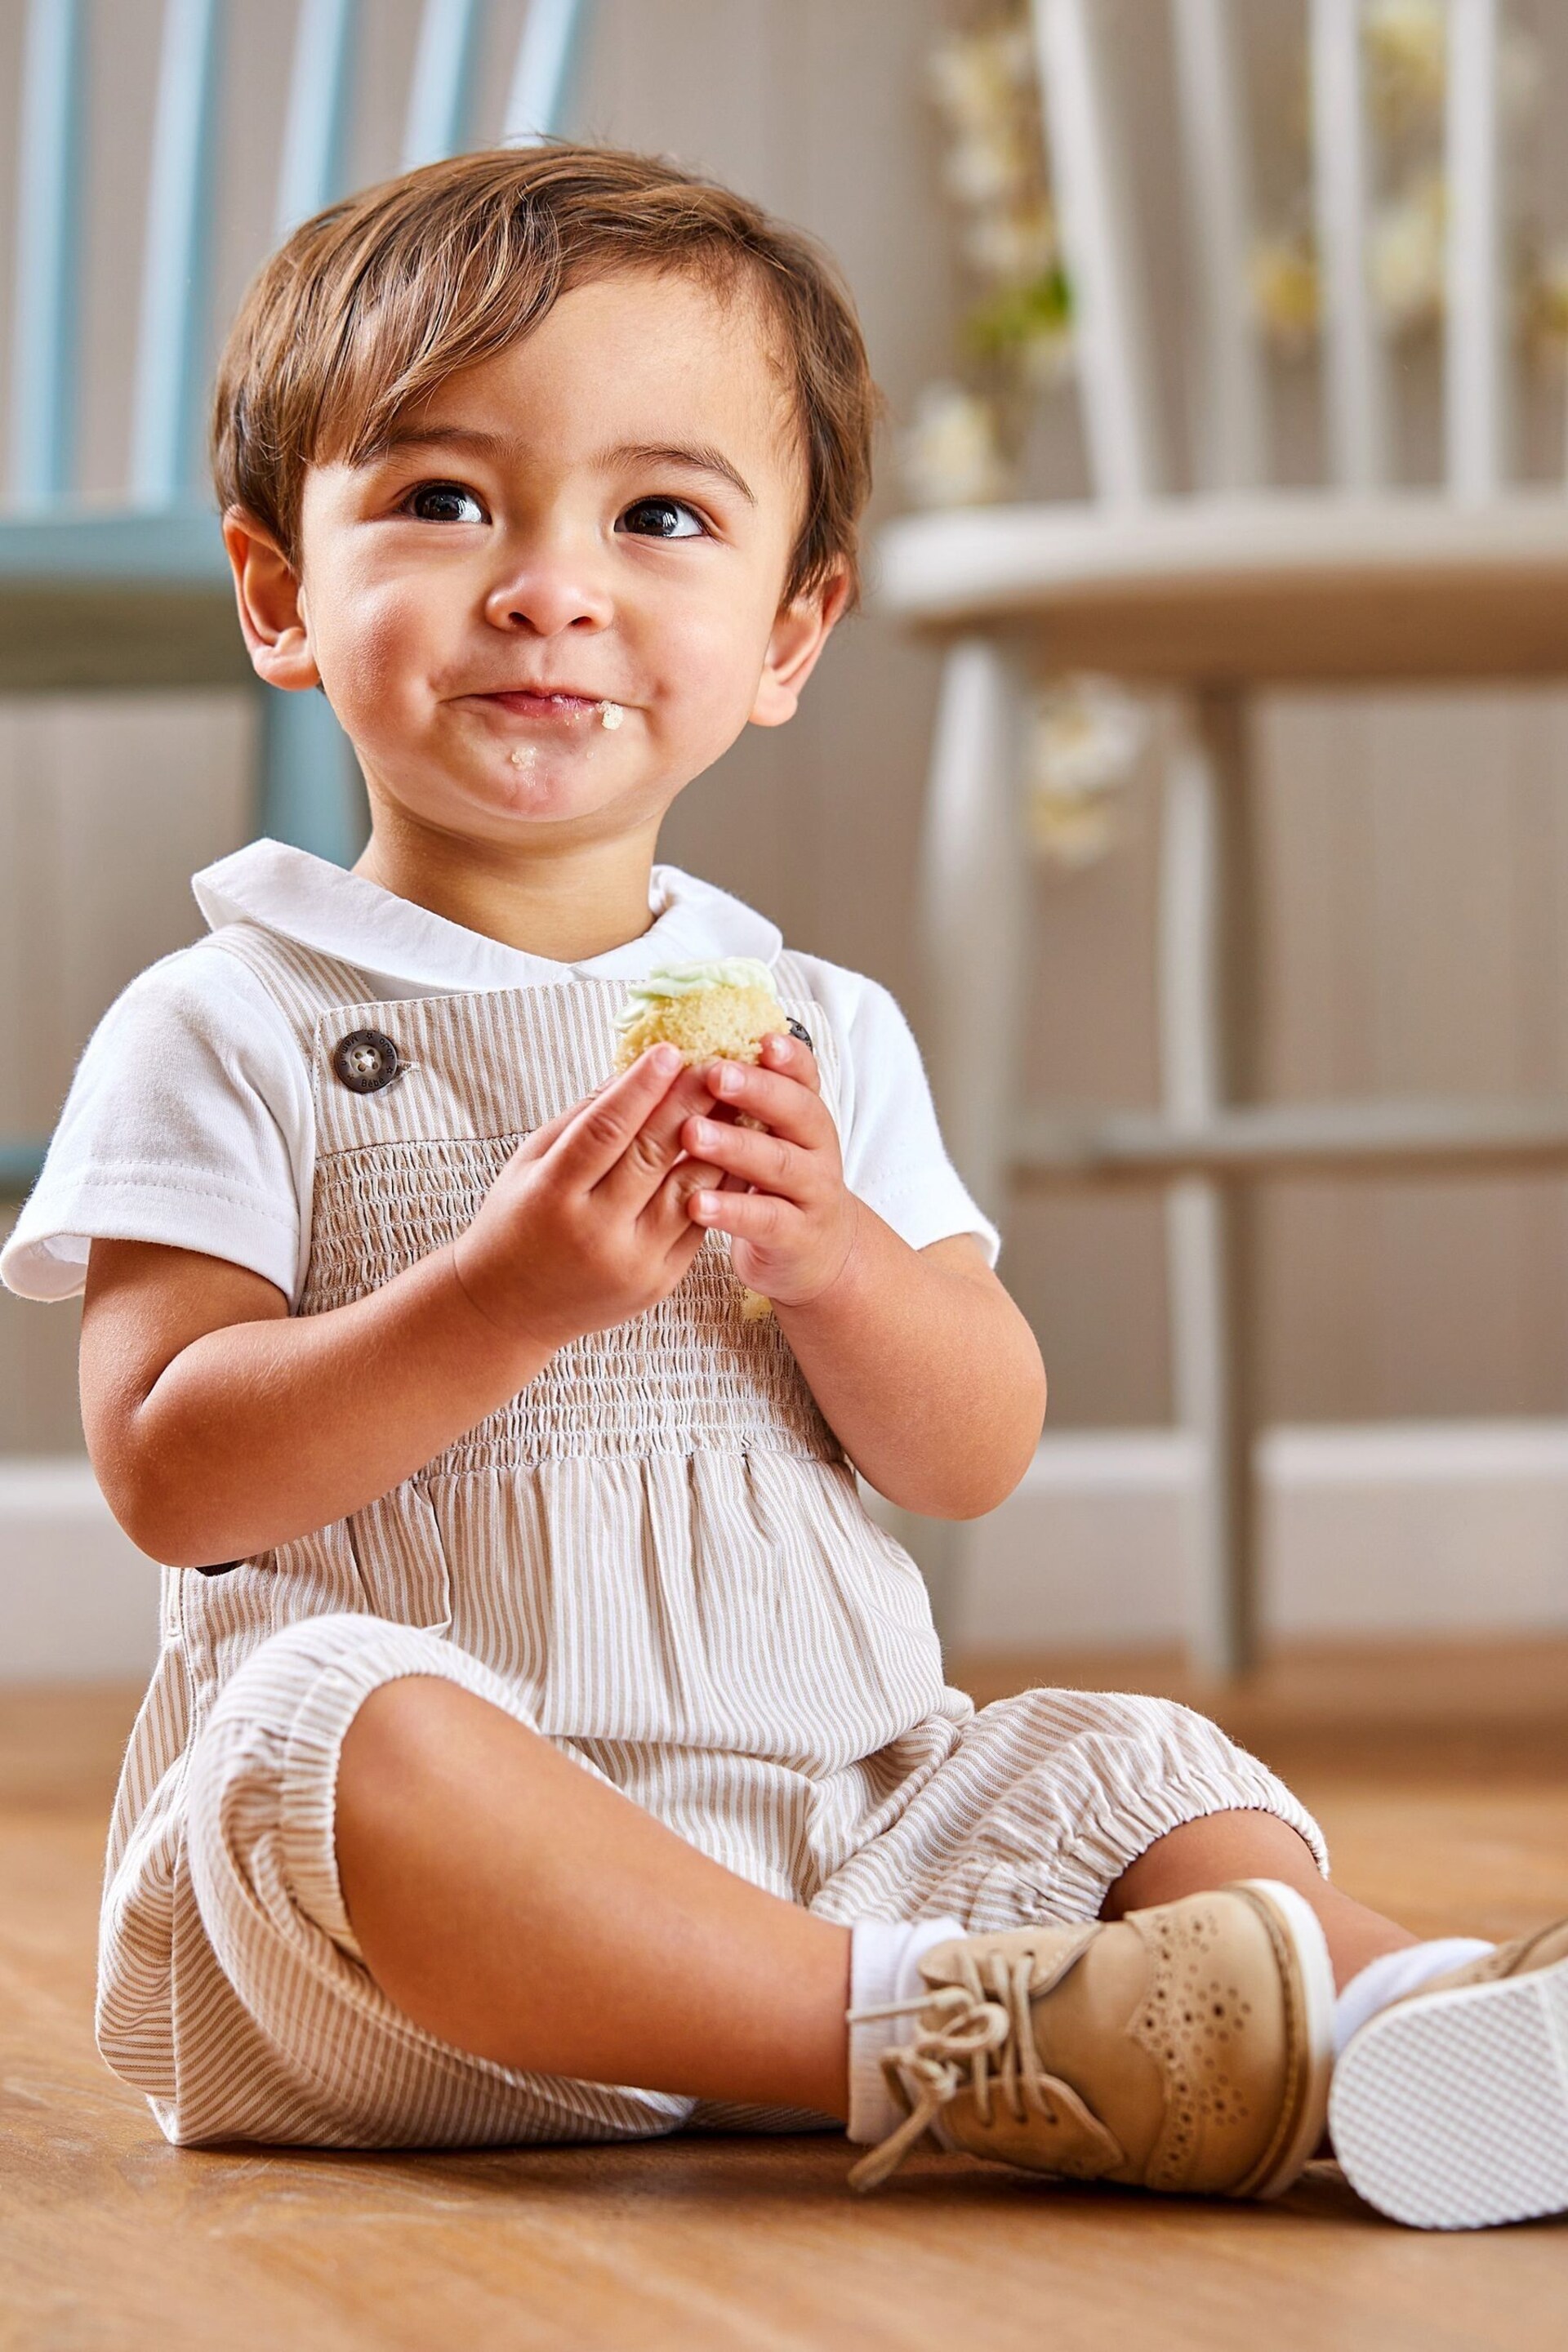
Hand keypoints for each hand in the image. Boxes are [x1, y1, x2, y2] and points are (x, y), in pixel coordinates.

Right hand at [451, 1047, 725, 1352]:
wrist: (510, 1310)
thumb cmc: (516, 1224)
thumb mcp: (529, 1164)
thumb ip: (579, 1120)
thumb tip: (633, 1071)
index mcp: (553, 1197)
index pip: (605, 1131)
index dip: (640, 1088)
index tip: (669, 1051)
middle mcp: (595, 1232)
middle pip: (653, 1155)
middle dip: (688, 1104)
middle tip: (715, 1065)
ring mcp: (633, 1262)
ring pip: (689, 1189)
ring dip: (717, 1141)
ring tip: (733, 1102)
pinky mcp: (660, 1281)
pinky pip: (700, 1222)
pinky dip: (719, 1182)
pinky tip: (732, 1149)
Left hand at [680, 1031, 859, 1307]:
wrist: (820, 1254)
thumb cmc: (776, 1185)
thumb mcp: (769, 1137)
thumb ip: (742, 1102)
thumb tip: (681, 1053)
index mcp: (805, 1116)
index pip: (804, 1077)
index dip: (788, 1057)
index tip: (760, 1037)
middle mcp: (816, 1148)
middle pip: (796, 1111)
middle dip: (757, 1090)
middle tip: (714, 1074)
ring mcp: (812, 1193)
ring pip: (780, 1164)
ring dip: (735, 1146)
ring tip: (692, 1133)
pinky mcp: (798, 1236)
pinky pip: (767, 1220)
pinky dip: (732, 1211)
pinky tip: (696, 1204)